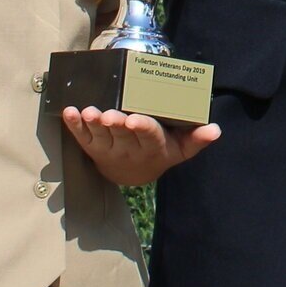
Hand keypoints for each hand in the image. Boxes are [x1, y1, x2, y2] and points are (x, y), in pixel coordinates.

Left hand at [61, 105, 221, 187]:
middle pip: (121, 134)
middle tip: (109, 114)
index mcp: (152, 147)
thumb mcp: (181, 149)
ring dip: (92, 123)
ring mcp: (108, 149)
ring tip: (88, 112)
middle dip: (115, 123)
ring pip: (100, 136)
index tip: (135, 119)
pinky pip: (81, 137)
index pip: (148, 136)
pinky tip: (69, 112)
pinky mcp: (92, 147)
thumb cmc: (160, 152)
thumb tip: (216, 130)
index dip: (141, 127)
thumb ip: (198, 139)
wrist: (133, 174)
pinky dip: (73, 125)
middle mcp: (129, 149)